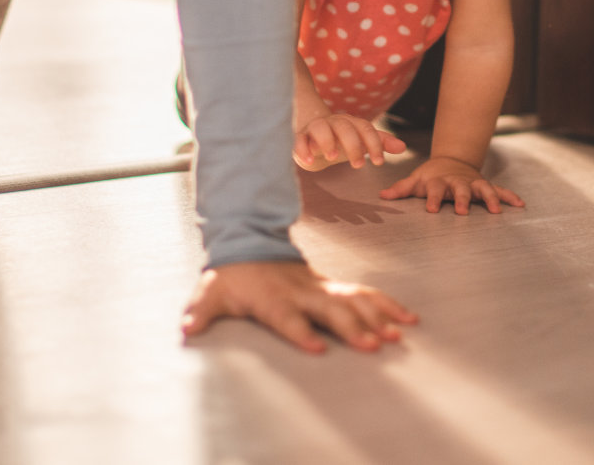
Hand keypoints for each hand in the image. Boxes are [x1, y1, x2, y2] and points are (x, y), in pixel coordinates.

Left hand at [182, 261, 417, 353]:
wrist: (250, 244)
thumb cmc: (230, 277)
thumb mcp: (210, 293)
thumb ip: (200, 311)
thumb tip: (186, 328)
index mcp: (273, 297)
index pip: (287, 317)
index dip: (300, 332)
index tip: (316, 349)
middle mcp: (302, 291)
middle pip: (330, 309)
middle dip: (353, 327)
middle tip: (374, 345)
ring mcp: (321, 287)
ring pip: (355, 299)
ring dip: (378, 316)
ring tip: (399, 334)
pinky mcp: (333, 288)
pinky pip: (365, 294)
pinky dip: (387, 305)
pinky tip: (407, 319)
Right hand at [294, 112, 405, 170]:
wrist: (312, 138)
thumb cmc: (340, 140)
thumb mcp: (361, 141)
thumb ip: (380, 142)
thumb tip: (403, 147)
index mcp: (351, 123)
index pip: (366, 128)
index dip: (374, 144)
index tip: (379, 162)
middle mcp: (334, 122)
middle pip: (345, 127)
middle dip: (353, 145)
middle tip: (359, 166)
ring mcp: (315, 128)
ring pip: (321, 128)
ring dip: (327, 141)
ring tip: (331, 157)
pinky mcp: (299, 137)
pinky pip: (299, 139)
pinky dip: (302, 148)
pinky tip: (308, 160)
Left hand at [378, 156, 524, 214]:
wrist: (451, 162)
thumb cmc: (431, 176)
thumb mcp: (416, 180)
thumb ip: (401, 189)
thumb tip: (382, 196)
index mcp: (439, 182)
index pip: (435, 189)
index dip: (433, 199)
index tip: (432, 210)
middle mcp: (458, 182)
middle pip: (461, 189)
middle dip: (463, 199)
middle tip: (462, 211)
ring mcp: (473, 183)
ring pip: (484, 189)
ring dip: (490, 198)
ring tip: (496, 210)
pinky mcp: (485, 186)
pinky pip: (499, 191)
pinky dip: (509, 196)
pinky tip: (520, 204)